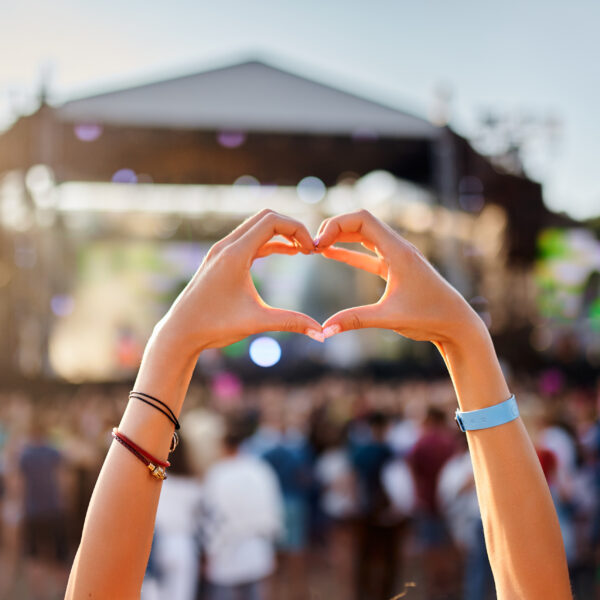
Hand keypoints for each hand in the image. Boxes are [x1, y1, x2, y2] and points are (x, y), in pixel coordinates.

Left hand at [154, 209, 323, 351]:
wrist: (181, 332)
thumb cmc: (214, 326)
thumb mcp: (257, 322)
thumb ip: (291, 323)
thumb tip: (322, 333)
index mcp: (235, 254)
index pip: (272, 221)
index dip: (297, 230)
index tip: (312, 251)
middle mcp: (226, 246)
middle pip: (266, 217)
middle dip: (292, 228)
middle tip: (310, 248)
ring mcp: (221, 251)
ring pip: (257, 227)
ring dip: (281, 234)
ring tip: (303, 251)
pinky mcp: (220, 260)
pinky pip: (250, 240)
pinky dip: (270, 243)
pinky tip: (287, 253)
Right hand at [315, 210, 485, 346]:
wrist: (456, 324)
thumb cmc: (429, 317)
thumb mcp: (389, 318)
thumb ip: (355, 320)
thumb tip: (324, 330)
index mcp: (398, 251)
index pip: (363, 220)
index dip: (336, 225)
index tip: (318, 244)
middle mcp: (398, 248)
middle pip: (361, 223)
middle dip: (334, 229)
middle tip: (311, 246)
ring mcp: (397, 257)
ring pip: (364, 237)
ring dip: (341, 238)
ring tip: (316, 247)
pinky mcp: (396, 269)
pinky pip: (368, 254)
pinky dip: (349, 252)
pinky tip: (331, 254)